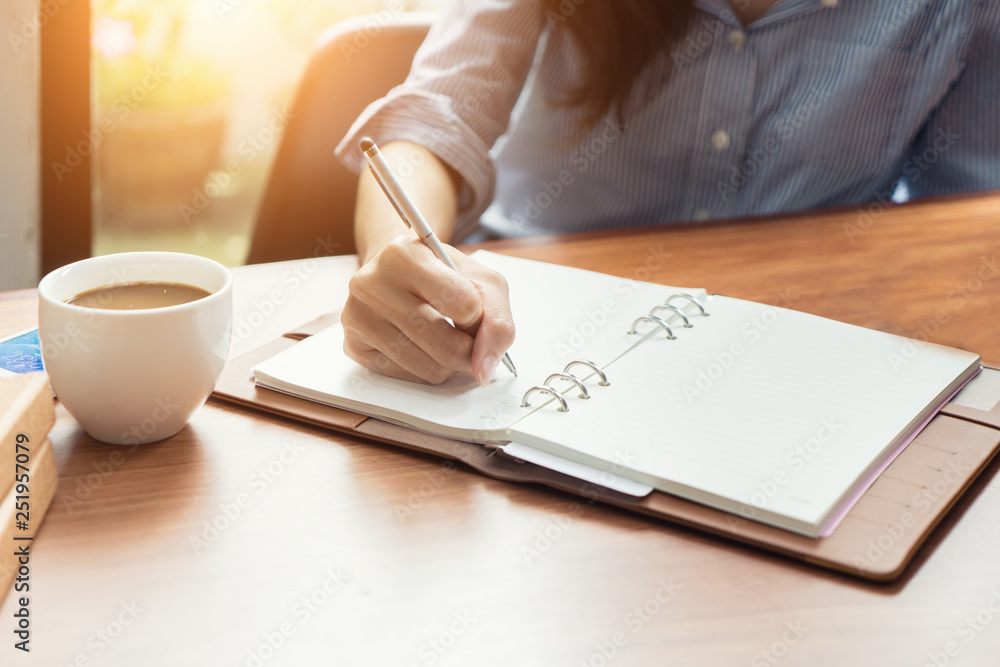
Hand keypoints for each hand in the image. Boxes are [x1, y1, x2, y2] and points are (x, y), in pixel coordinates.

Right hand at [341, 236, 515, 384]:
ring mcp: (356, 315)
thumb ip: (497, 322)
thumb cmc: (442, 277)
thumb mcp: (481, 282)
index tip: (473, 312)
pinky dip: (424, 370)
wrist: (398, 275)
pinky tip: (419, 347)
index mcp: (403, 254)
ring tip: (443, 339)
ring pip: (428, 368)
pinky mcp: (353, 345)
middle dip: (469, 351)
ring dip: (448, 364)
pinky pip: (406, 377)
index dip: (479, 318)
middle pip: (446, 345)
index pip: (464, 304)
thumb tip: (484, 370)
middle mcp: (371, 282)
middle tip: (468, 340)